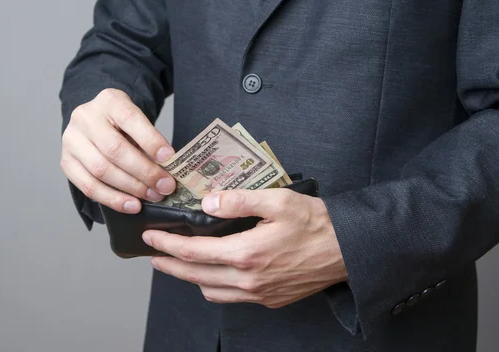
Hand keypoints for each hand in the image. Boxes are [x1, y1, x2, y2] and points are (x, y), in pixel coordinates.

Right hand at [60, 89, 176, 212]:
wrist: (96, 122)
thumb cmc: (123, 125)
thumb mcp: (137, 122)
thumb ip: (149, 143)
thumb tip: (166, 173)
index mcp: (109, 101)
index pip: (130, 119)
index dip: (150, 140)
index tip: (169, 158)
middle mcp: (85, 117)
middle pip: (114, 149)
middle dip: (144, 172)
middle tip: (165, 186)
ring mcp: (71, 140)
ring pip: (101, 170)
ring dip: (131, 188)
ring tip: (152, 196)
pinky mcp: (66, 162)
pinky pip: (88, 187)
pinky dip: (113, 199)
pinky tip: (132, 205)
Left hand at [142, 188, 347, 307]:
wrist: (348, 250)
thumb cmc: (316, 223)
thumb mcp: (278, 200)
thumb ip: (239, 200)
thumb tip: (208, 204)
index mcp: (246, 253)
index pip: (192, 252)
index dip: (166, 245)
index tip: (151, 238)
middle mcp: (249, 279)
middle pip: (194, 277)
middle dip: (169, 267)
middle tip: (153, 257)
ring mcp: (259, 293)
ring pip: (211, 291)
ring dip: (191, 279)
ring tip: (180, 264)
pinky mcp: (270, 299)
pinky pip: (232, 297)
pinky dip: (214, 286)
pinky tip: (214, 273)